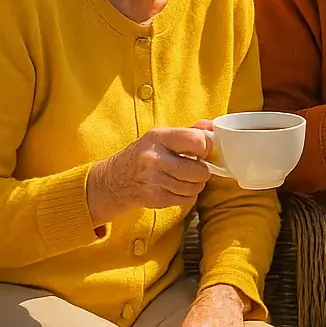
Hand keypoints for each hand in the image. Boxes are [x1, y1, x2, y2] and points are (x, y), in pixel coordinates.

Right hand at [87, 124, 214, 221]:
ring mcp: (154, 180)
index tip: (203, 151)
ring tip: (186, 178)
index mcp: (158, 137)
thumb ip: (188, 131)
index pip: (197, 141)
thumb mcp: (161, 137)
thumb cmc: (143, 155)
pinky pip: (186, 200)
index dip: (206, 147)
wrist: (113, 180)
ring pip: (194, 187)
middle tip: (196, 168)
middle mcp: (155, 158)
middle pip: (199, 170)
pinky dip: (187, 196)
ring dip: (195, 185)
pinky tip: (177, 188)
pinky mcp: (154, 198)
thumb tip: (212, 126)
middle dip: (203, 171)